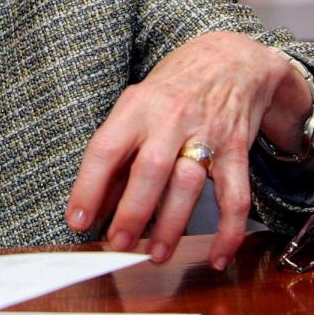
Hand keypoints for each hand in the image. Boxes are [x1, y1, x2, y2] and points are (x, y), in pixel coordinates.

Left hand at [65, 32, 313, 269]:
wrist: (230, 58)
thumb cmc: (173, 86)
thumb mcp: (136, 105)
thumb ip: (118, 153)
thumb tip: (96, 202)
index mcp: (137, 105)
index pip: (106, 148)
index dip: (88, 187)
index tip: (77, 220)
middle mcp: (170, 118)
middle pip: (149, 170)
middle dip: (131, 212)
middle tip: (117, 244)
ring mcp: (206, 134)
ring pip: (188, 185)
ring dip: (171, 225)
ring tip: (155, 253)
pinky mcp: (237, 150)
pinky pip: (236, 196)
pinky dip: (229, 231)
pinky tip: (218, 256)